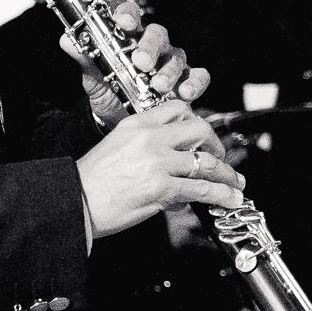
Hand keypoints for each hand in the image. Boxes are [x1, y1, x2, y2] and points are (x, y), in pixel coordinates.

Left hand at [72, 4, 209, 125]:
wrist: (115, 118)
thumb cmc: (108, 88)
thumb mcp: (92, 75)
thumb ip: (84, 56)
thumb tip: (66, 40)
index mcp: (129, 37)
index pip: (131, 16)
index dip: (129, 15)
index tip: (123, 22)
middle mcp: (152, 46)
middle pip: (157, 34)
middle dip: (150, 48)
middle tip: (141, 63)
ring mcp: (170, 63)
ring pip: (176, 57)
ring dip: (168, 71)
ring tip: (157, 86)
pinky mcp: (185, 82)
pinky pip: (198, 76)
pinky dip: (194, 82)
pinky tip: (185, 93)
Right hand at [79, 101, 244, 238]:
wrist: (75, 202)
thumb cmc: (90, 183)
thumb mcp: (116, 150)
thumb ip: (146, 151)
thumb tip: (172, 172)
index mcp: (136, 123)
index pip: (176, 109)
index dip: (195, 122)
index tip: (202, 137)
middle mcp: (150, 138)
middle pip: (199, 130)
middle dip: (216, 145)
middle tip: (220, 159)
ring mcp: (158, 162)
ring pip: (206, 162)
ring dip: (226, 175)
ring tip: (236, 184)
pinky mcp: (162, 188)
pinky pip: (202, 189)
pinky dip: (222, 195)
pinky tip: (230, 199)